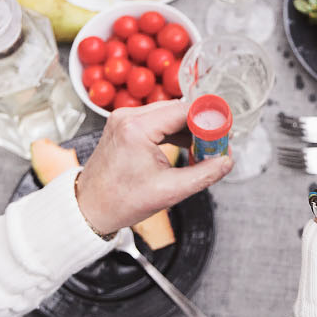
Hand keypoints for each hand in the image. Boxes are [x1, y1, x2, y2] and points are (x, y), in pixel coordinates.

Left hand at [76, 100, 231, 234]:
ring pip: (167, 113)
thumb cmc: (121, 201)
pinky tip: (185, 148)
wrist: (89, 208)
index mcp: (137, 128)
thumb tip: (226, 161)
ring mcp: (123, 118)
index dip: (209, 120)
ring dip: (188, 128)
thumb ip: (204, 174)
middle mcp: (127, 116)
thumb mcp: (169, 191)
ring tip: (203, 151)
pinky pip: (156, 120)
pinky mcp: (123, 125)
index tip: (226, 132)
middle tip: (218, 145)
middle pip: (177, 109)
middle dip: (201, 125)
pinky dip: (173, 131)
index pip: (184, 110)